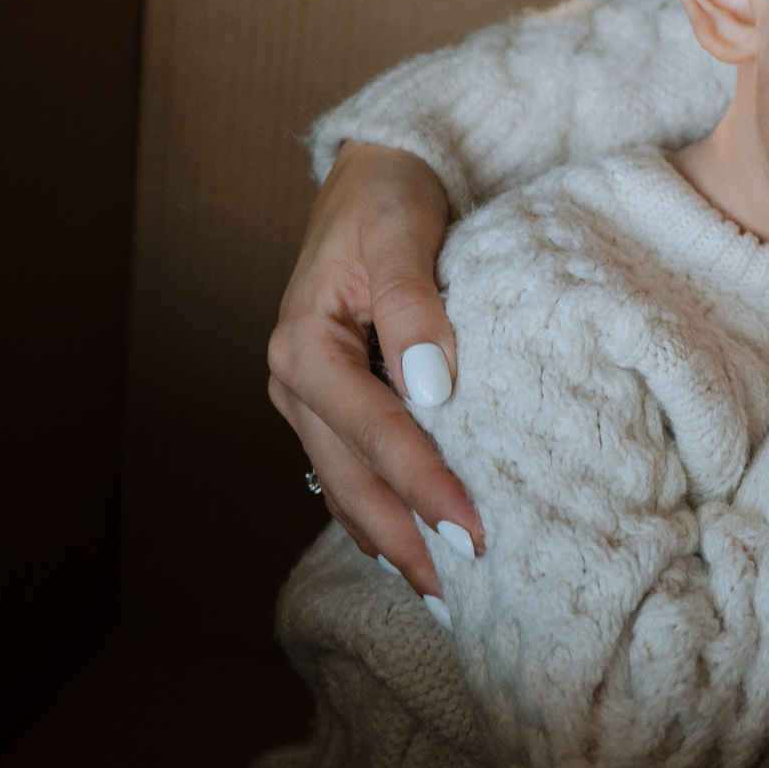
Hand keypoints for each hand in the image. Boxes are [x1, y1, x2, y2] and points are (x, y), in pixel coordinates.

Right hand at [266, 140, 483, 595]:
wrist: (375, 175)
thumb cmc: (389, 198)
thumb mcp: (402, 234)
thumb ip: (415, 307)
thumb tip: (433, 386)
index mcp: (303, 345)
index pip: (373, 430)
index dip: (423, 484)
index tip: (473, 529)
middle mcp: (295, 382)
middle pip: (352, 477)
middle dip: (406, 536)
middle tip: (464, 587)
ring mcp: (310, 400)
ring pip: (347, 486)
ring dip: (392, 539)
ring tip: (444, 592)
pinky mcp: (334, 403)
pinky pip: (354, 470)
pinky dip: (385, 512)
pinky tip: (417, 549)